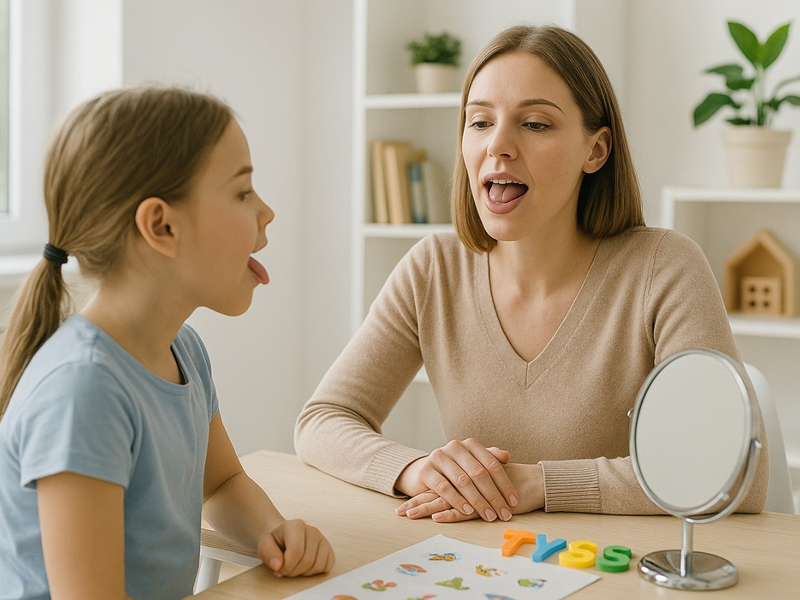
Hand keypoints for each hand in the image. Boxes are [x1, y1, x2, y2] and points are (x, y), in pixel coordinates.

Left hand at [257, 519, 334, 577]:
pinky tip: (305, 567)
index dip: (286, 566)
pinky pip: (328, 566)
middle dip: (294, 571)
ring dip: (304, 573)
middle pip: (308, 561)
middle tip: (285, 569)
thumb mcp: (264, 545)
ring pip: (318, 565)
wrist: (283, 537)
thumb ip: (268, 554)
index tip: (279, 568)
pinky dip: (316, 571)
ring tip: (295, 567)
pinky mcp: (328, 548)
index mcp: (296, 526)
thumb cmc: (275, 542)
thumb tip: (278, 565)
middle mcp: (312, 530)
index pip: (296, 552)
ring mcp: (322, 539)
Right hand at [395, 438, 517, 521]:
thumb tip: (506, 456)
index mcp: (469, 444)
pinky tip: (467, 511)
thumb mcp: (472, 462)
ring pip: (463, 481)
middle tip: (504, 514)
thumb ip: (489, 457)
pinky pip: (444, 487)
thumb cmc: (454, 470)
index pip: (492, 464)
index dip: (504, 484)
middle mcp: (455, 447)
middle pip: (479, 473)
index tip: (513, 502)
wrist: (424, 471)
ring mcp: (439, 457)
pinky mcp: (426, 471)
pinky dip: (457, 501)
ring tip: (489, 516)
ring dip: (478, 501)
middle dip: (494, 496)